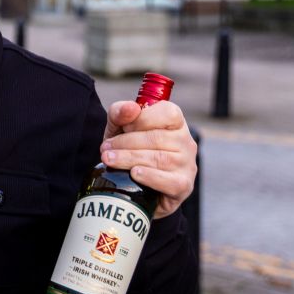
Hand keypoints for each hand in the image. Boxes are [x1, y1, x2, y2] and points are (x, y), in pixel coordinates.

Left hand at [99, 100, 196, 218]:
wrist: (132, 184)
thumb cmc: (129, 149)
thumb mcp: (119, 128)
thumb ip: (120, 113)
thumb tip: (131, 108)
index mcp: (175, 123)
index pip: (168, 113)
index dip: (143, 119)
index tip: (124, 127)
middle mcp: (186, 142)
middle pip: (158, 138)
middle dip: (126, 142)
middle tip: (105, 149)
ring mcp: (187, 164)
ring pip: (159, 159)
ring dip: (129, 158)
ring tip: (109, 160)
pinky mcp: (183, 185)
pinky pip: (170, 181)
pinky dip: (149, 177)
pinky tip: (134, 174)